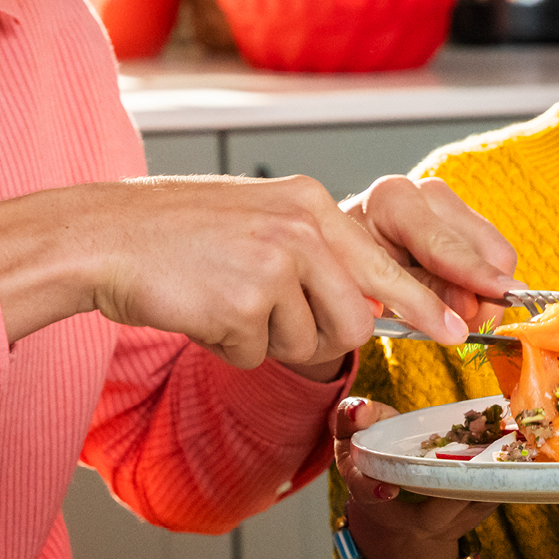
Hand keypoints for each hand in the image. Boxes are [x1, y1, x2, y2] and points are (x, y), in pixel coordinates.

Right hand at [0, 174, 478, 367]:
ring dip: (266, 338)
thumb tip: (367, 302)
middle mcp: (300, 230)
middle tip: (268, 315)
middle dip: (319, 336)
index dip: (425, 303)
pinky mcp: (240, 306)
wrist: (101, 236)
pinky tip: (198, 309)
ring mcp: (271, 266)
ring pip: (306, 344)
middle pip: (354, 321)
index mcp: (308, 204)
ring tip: (222, 298)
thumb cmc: (174, 232)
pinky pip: (254, 355)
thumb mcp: (260, 218)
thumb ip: (315, 251)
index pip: (385, 262)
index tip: (457, 328)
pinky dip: (226, 346)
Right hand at [332, 398, 500, 558]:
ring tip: (500, 456)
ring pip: (464, 513)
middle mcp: (403, 518)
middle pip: (430, 516)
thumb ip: (351, 417)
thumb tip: (358, 409)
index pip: (367, 495)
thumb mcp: (354, 434)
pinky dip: (499, 484)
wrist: (397, 495)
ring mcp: (437, 526)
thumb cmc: (375, 454)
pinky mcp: (465, 523)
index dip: (373, 491)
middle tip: (473, 463)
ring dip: (483, 486)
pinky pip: (485, 507)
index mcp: (368, 490)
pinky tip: (511, 460)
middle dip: (452, 492)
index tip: (387, 488)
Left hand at [342, 175, 525, 343]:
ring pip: (496, 251)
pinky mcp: (460, 214)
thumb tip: (469, 310)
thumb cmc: (344, 269)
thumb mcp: (369, 288)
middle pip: (486, 246)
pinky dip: (480, 282)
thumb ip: (419, 296)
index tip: (507, 295)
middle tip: (470, 327)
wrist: (331, 252)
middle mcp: (424, 190)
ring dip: (484, 289)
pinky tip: (456, 296)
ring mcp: (446, 199)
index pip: (447, 244)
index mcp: (391, 200)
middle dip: (486, 292)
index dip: (477, 275)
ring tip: (457, 314)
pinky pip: (491, 253)